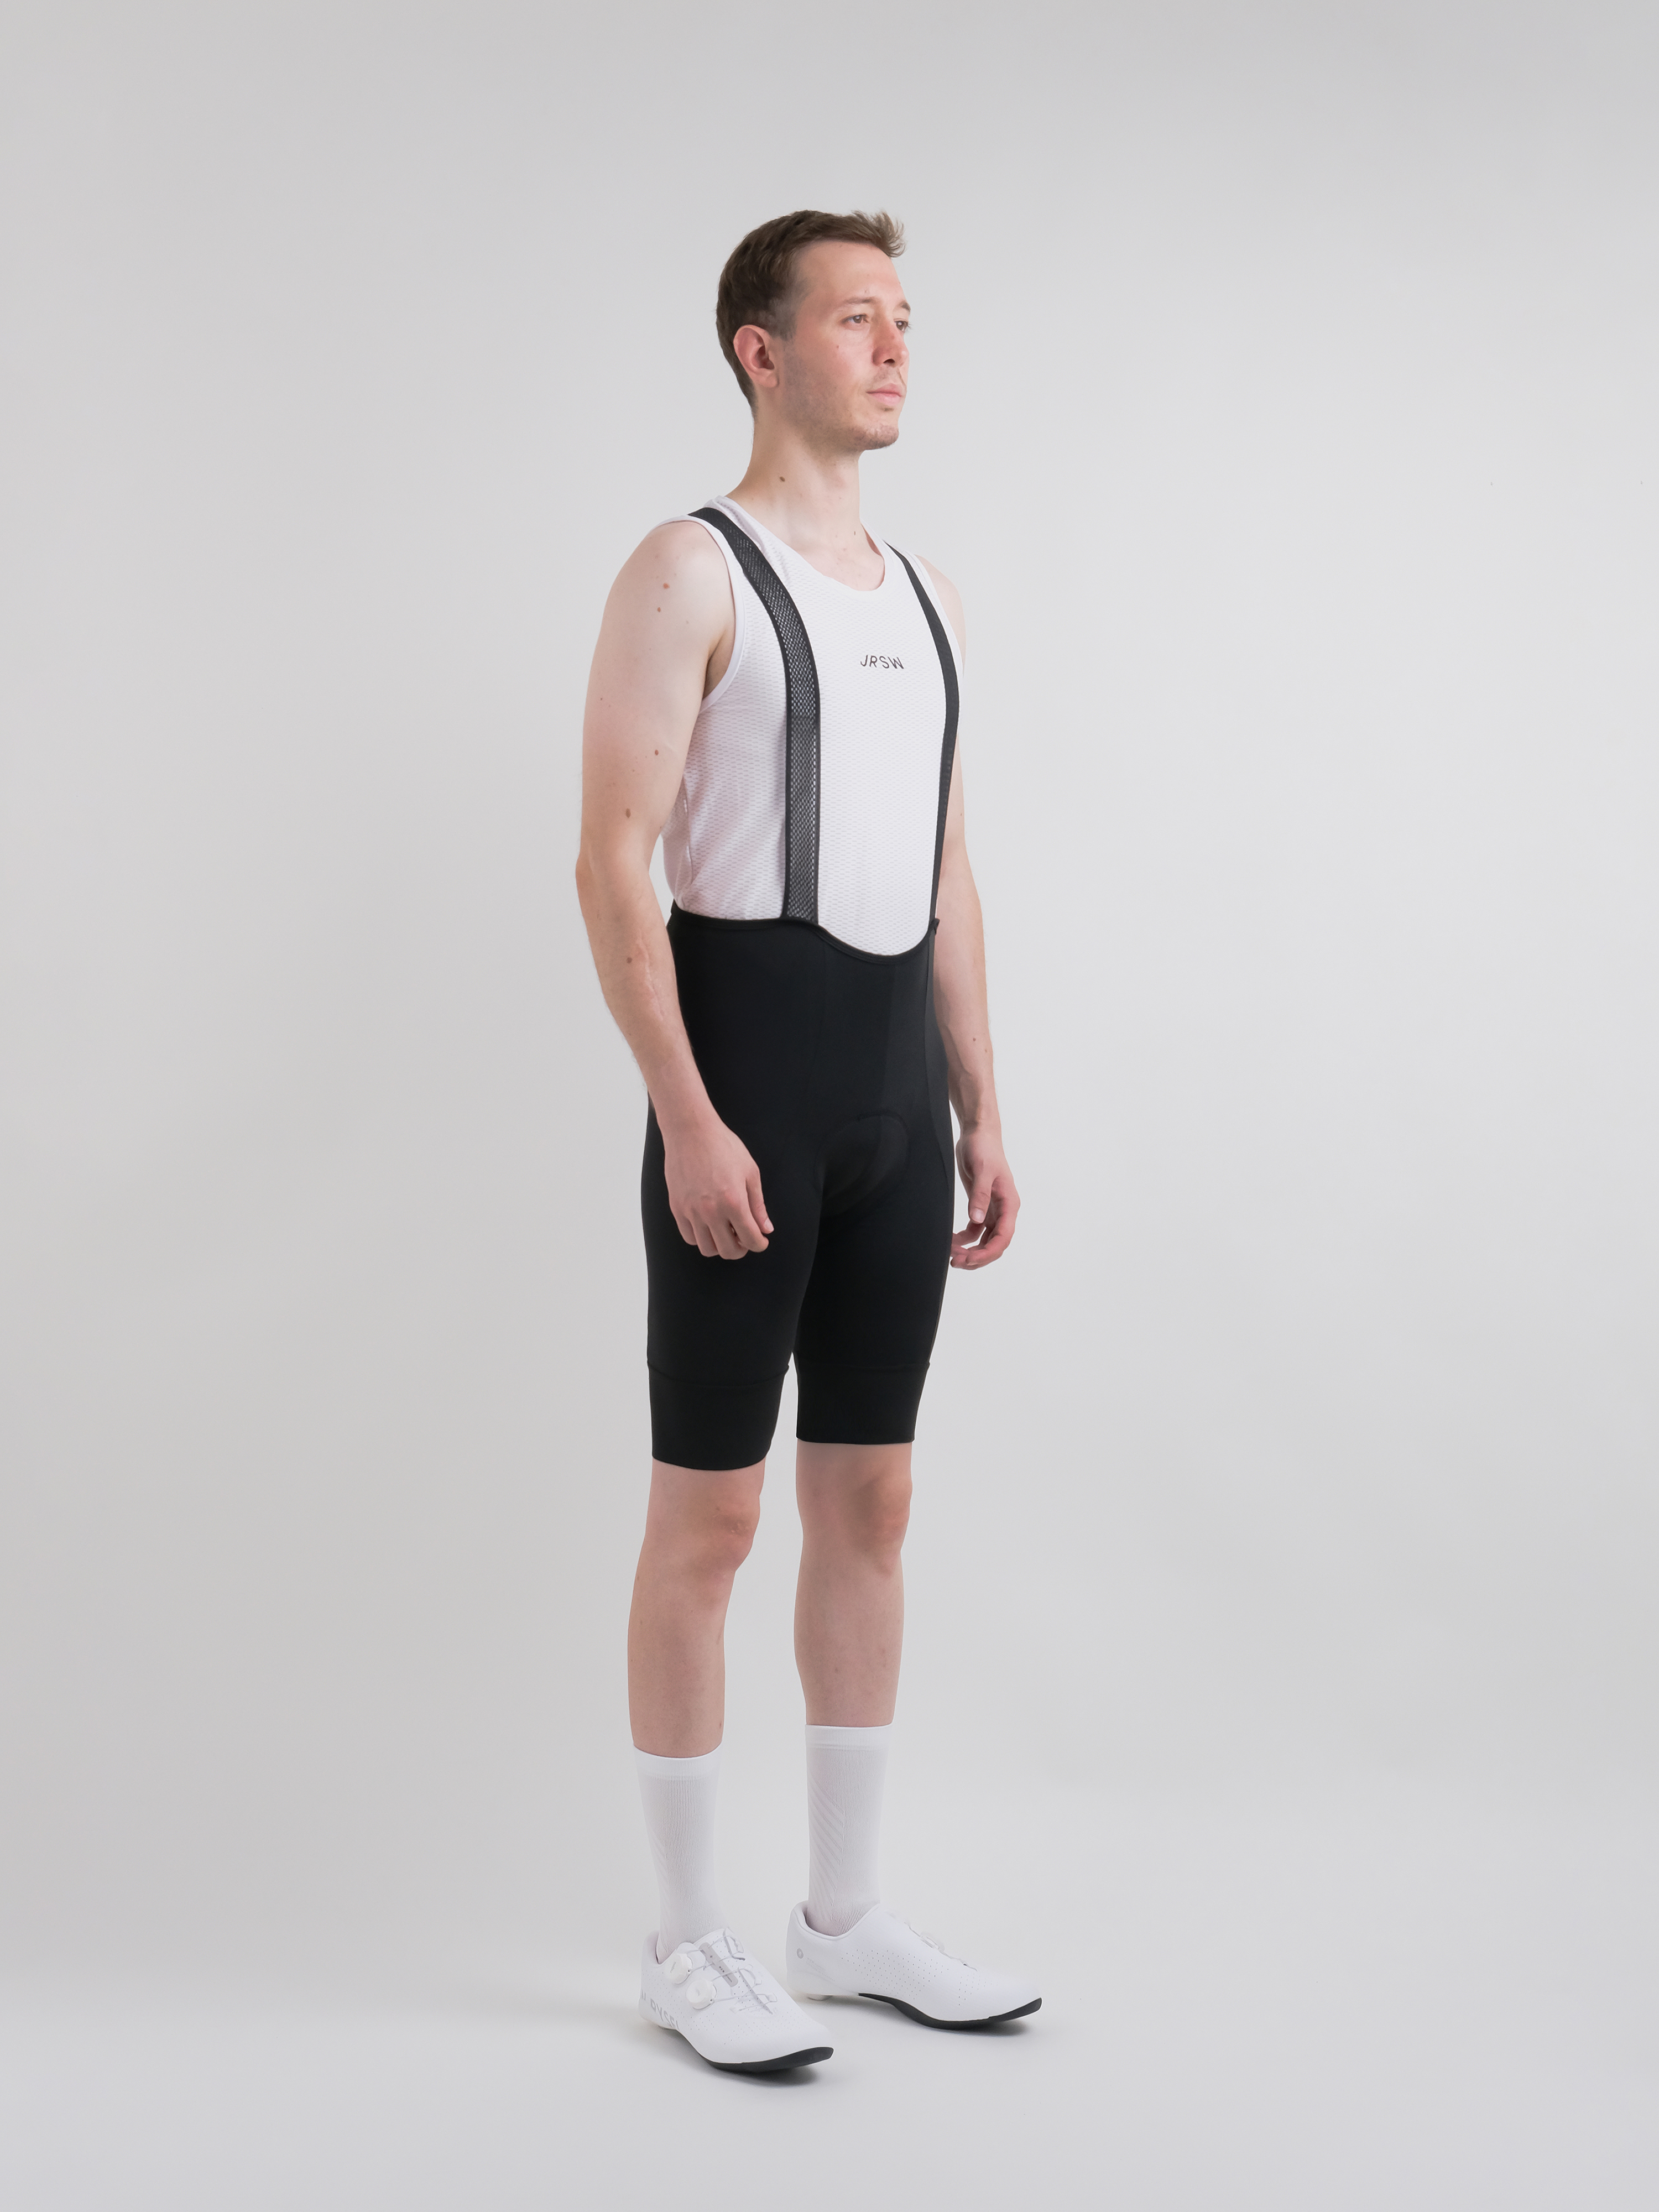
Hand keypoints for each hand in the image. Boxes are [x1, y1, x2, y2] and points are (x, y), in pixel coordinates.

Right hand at [662, 1110, 772, 1258]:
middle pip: (729, 1251)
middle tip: (744, 1238)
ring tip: (726, 1232)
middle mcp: (711, 1211)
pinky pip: (689, 1237)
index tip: (761, 1240)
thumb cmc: (723, 1146)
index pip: (750, 1239)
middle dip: (741, 1248)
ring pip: (707, 1249)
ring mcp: (691, 1211)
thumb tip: (766, 1229)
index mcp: (734, 1202)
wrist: (690, 1131)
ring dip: (721, 1246)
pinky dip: (702, 1238)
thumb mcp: (750, 1172)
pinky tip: (709, 1225)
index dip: (760, 1244)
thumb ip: (758, 1205)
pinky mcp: (677, 1208)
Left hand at [950, 1127, 1018, 1268]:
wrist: (978, 1134)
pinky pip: (975, 1231)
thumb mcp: (982, 1171)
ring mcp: (992, 1209)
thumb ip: (980, 1196)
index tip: (970, 1259)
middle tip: (956, 1261)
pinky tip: (951, 1241)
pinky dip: (964, 1239)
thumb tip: (976, 1220)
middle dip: (977, 1256)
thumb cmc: (984, 1148)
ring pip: (985, 1240)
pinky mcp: (980, 1206)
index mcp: (1009, 1203)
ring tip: (951, 1255)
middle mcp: (1003, 1210)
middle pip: (994, 1243)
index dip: (988, 1252)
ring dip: (970, 1251)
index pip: (1003, 1236)